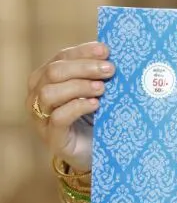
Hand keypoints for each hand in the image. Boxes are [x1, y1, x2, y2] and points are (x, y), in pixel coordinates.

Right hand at [26, 42, 114, 171]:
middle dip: (84, 67)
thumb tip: (113, 55)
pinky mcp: (53, 138)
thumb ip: (99, 74)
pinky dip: (76, 107)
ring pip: (49, 93)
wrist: (97, 152)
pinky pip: (57, 118)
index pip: (61, 57)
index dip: (83, 51)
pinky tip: (95, 104)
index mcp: (47, 79)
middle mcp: (38, 96)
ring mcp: (42, 118)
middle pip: (54, 72)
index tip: (106, 50)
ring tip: (102, 88)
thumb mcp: (98, 91)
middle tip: (109, 69)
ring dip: (78, 86)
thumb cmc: (97, 116)